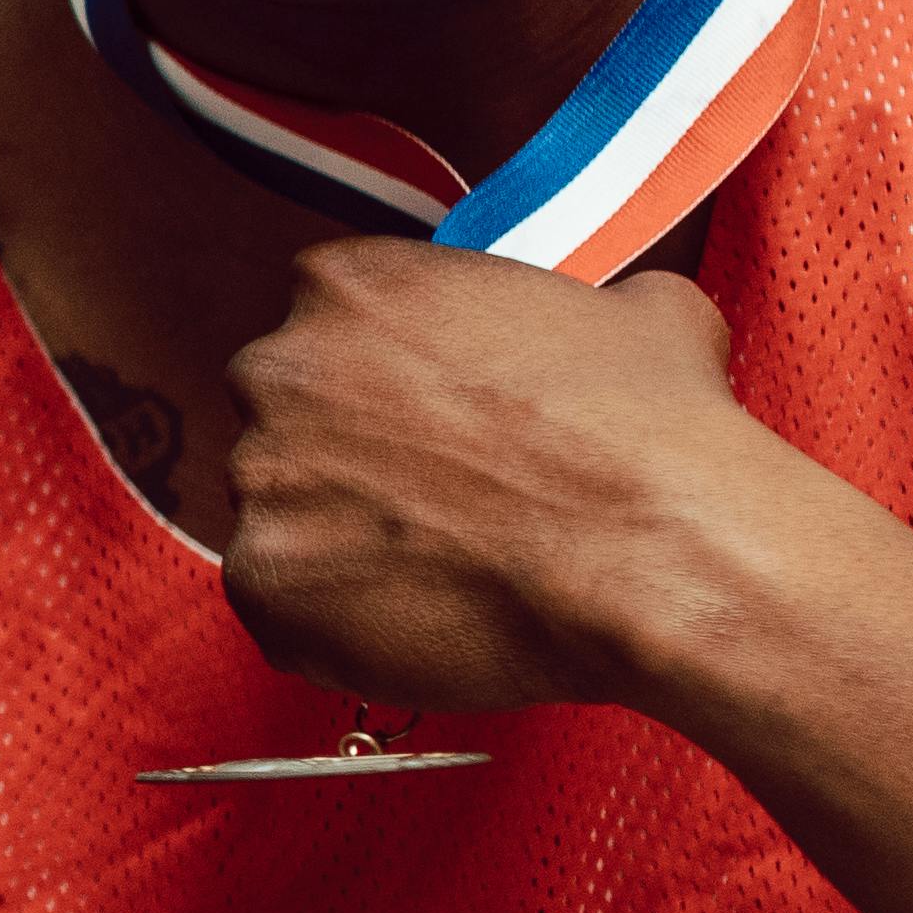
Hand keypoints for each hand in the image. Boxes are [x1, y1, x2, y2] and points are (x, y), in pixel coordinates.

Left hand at [214, 243, 793, 719]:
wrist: (652, 553)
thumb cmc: (645, 434)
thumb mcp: (639, 313)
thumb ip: (578, 302)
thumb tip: (616, 312)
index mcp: (347, 286)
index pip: (328, 325)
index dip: (383, 379)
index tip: (426, 420)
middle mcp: (280, 371)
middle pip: (287, 418)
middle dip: (346, 459)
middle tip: (431, 501)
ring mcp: (261, 481)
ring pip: (285, 518)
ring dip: (343, 543)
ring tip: (442, 568)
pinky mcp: (262, 585)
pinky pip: (283, 609)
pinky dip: (337, 625)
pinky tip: (422, 619)